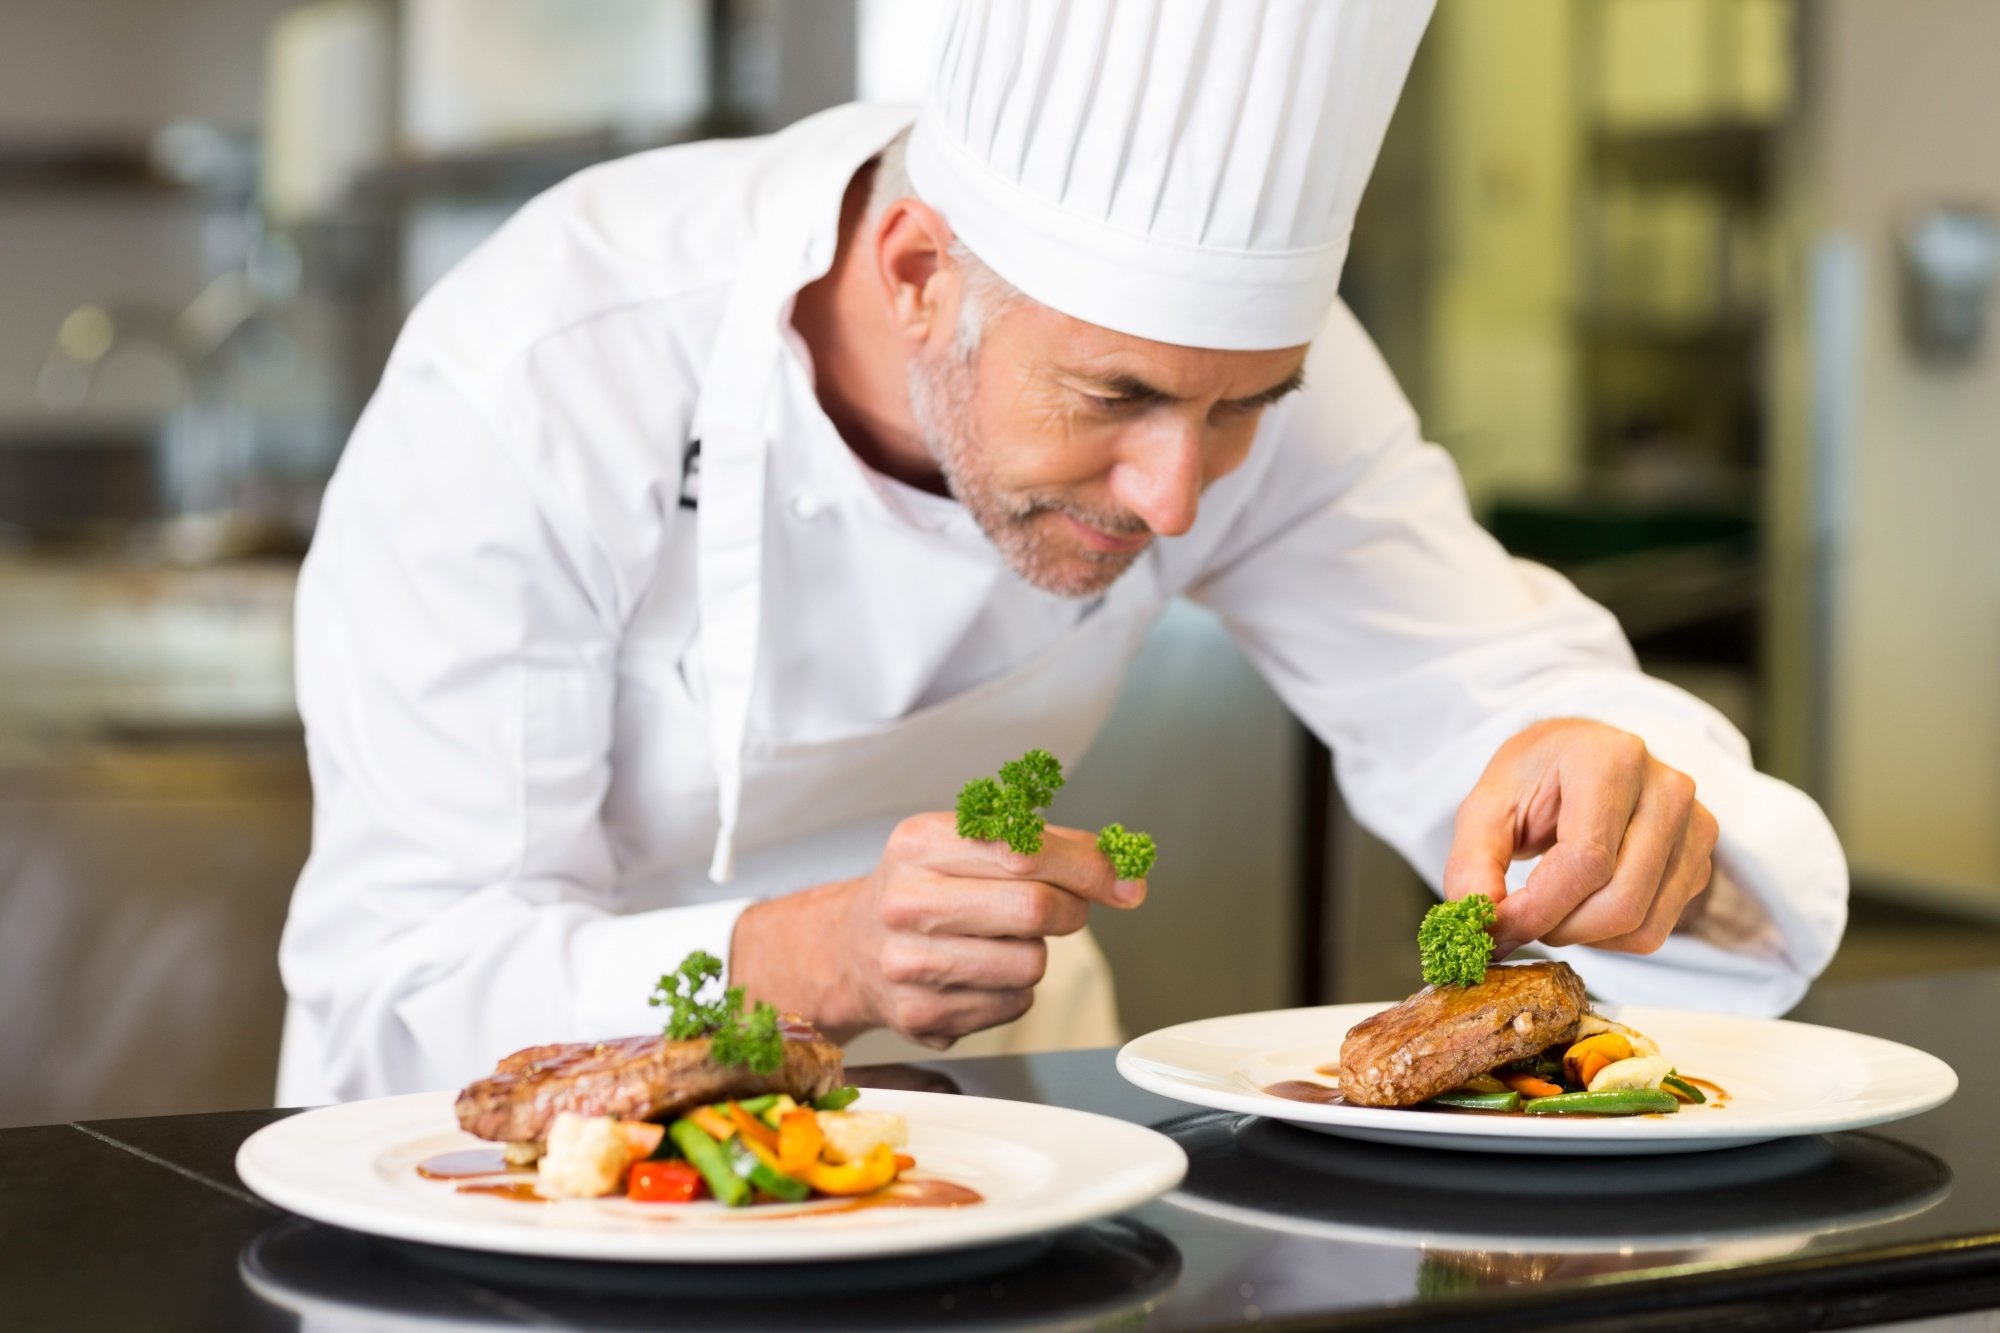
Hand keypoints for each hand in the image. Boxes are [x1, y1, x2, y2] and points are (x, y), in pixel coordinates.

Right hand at [728, 814, 1143, 1047]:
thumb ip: (1047, 846)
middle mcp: (905, 902)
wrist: (852, 949)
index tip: (1125, 883)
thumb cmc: (926, 888)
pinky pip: (1013, 1004)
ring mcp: (910, 964)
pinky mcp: (922, 1017)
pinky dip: (1014, 988)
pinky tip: (980, 971)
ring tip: (1002, 939)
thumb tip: (1125, 874)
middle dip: (1070, 911)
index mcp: (920, 843)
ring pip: (1030, 964)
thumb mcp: (968, 842)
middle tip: (1064, 909)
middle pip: (1034, 908)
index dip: (1090, 868)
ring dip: (1035, 952)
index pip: (1026, 850)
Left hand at [1443, 719, 1717, 956]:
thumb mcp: (1487, 805)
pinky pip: (1656, 930)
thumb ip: (1473, 862)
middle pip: (1620, 901)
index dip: (1537, 908)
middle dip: (1557, 928)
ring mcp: (1694, 826)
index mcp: (1611, 760)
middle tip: (1517, 922)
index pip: (1586, 861)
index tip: (1496, 925)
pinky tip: (1582, 906)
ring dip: (1582, 937)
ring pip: (1642, 925)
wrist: (1582, 756)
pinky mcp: (1701, 860)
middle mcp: (1667, 789)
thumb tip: (1477, 916)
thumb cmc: (1535, 777)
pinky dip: (1610, 937)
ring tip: (1547, 908)